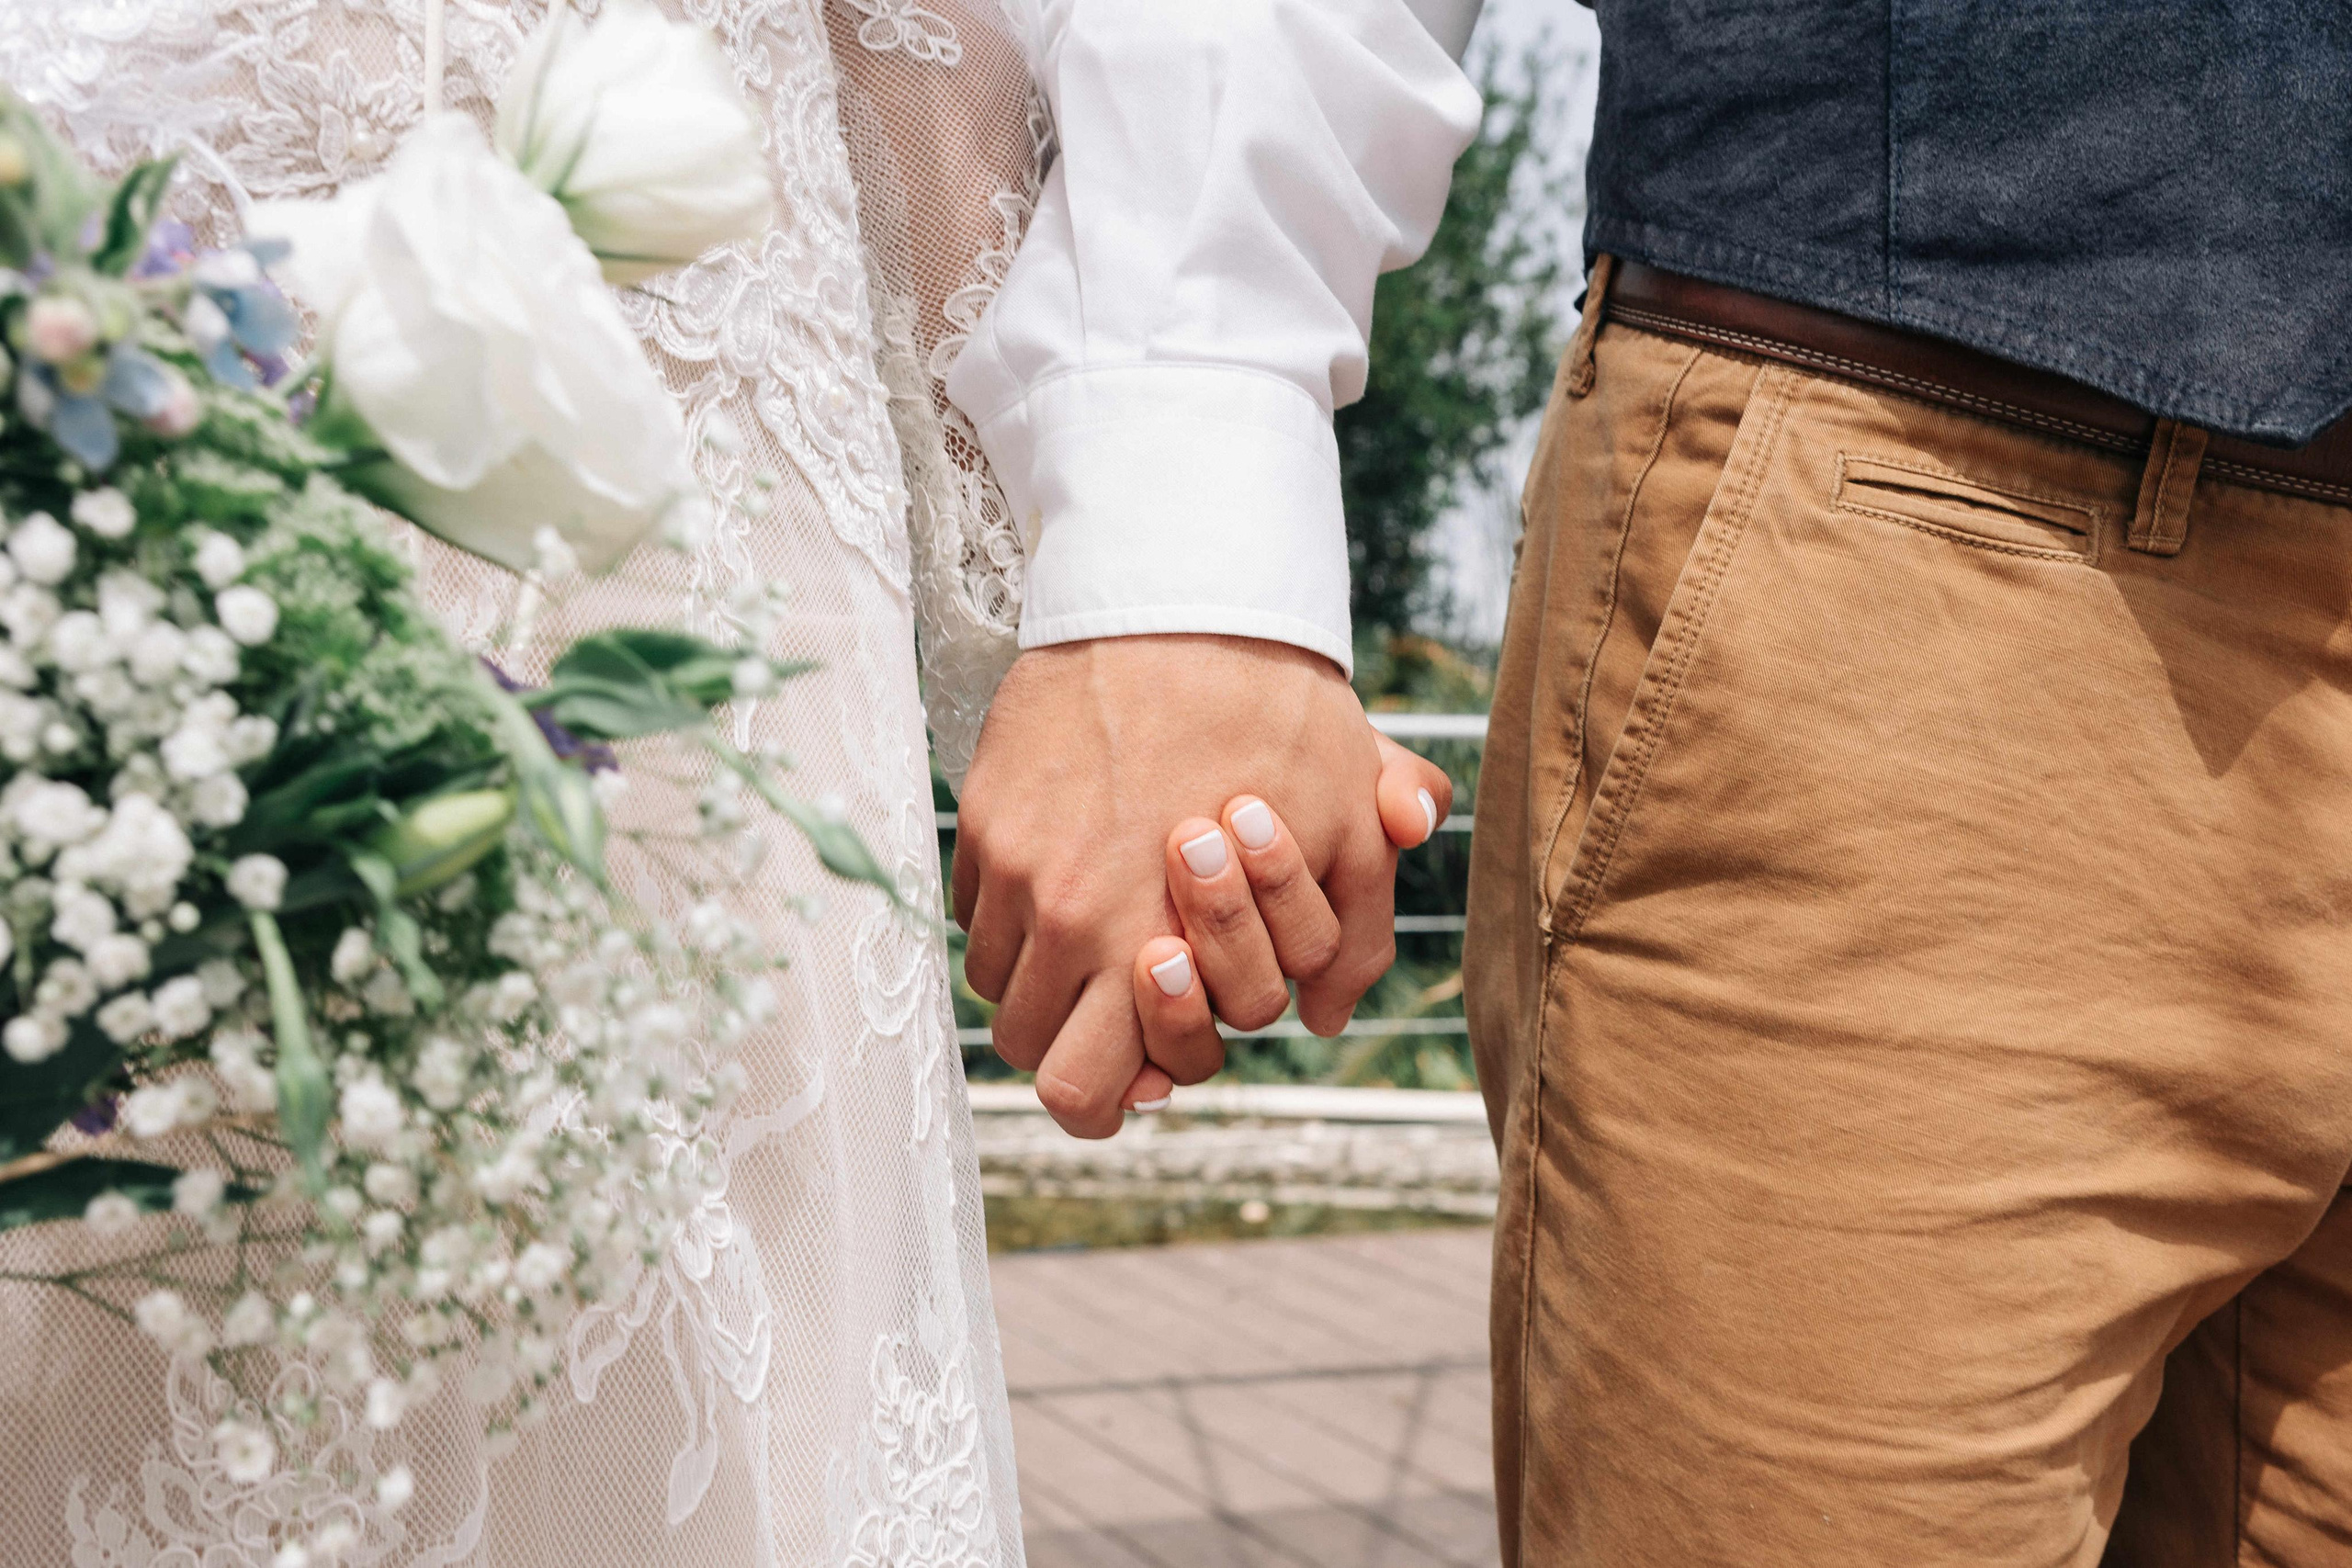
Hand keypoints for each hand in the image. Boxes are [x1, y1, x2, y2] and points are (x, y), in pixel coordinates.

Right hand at [955, 635, 1400, 1136]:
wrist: (1179, 599)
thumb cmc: (1274, 711)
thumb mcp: (1347, 823)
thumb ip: (1352, 933)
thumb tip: (1330, 1015)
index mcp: (1153, 943)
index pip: (1087, 1095)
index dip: (1117, 1095)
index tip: (1143, 1057)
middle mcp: (1067, 918)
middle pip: (1032, 1051)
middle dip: (1077, 1045)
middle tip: (1121, 996)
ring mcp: (1014, 866)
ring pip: (998, 982)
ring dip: (1045, 974)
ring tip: (1097, 922)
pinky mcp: (984, 815)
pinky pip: (978, 907)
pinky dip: (1014, 911)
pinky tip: (1069, 862)